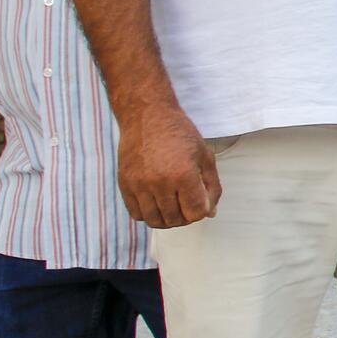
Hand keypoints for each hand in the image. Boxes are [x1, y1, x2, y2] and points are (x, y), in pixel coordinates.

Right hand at [117, 104, 221, 228]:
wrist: (147, 116)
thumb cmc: (179, 134)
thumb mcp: (205, 156)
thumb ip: (212, 186)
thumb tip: (210, 213)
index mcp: (183, 174)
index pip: (195, 213)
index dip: (201, 212)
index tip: (200, 203)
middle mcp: (159, 182)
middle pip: (176, 219)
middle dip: (186, 217)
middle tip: (187, 206)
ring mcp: (139, 184)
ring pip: (155, 220)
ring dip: (167, 220)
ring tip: (173, 208)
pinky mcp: (125, 184)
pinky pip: (136, 213)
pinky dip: (149, 215)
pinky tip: (157, 204)